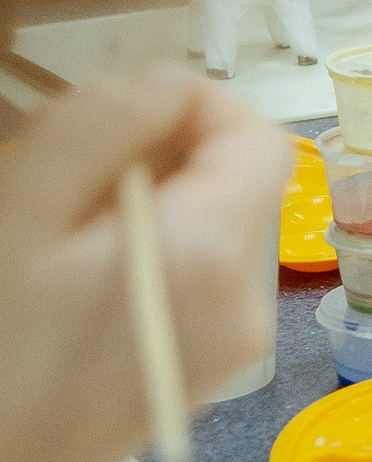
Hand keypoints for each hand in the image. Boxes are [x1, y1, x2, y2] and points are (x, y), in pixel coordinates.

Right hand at [0, 72, 288, 461]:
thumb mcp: (24, 214)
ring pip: (207, 230)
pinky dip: (142, 257)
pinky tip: (67, 283)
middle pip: (232, 182)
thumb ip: (104, 126)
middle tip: (62, 175)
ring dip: (143, 206)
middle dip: (157, 156)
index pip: (256, 135)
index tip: (117, 111)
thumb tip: (168, 81)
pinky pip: (189, 283)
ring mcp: (223, 352)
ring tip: (54, 236)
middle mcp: (244, 305)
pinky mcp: (192, 379)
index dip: (193, 103)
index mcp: (214, 256)